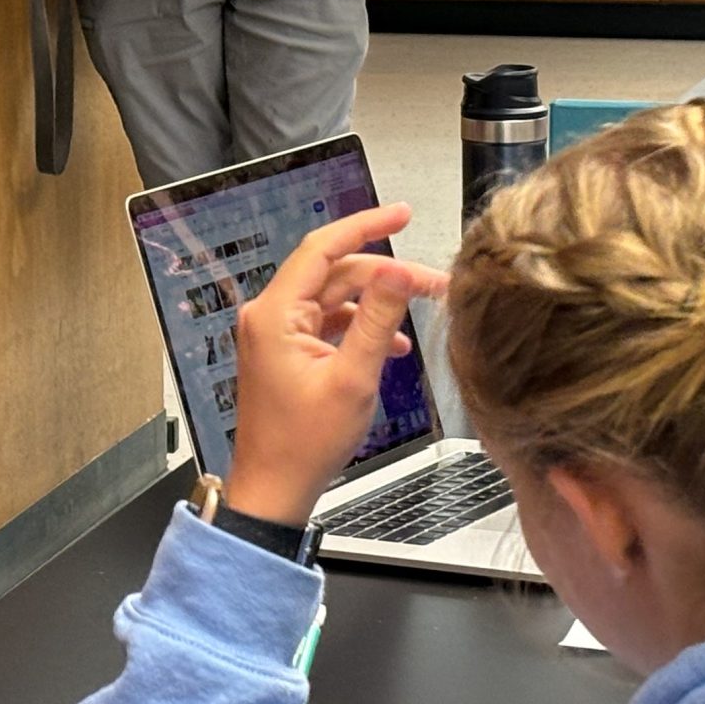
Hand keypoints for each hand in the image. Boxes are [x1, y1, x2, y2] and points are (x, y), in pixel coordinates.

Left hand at [221, 204, 450, 527]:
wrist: (275, 490)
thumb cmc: (302, 446)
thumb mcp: (353, 379)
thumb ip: (378, 320)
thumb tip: (399, 272)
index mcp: (275, 314)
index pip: (323, 248)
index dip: (366, 225)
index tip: (401, 214)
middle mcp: (270, 316)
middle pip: (336, 273)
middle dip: (386, 273)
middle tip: (434, 280)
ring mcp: (277, 334)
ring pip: (336, 298)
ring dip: (378, 303)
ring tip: (423, 310)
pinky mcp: (287, 352)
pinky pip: (329, 323)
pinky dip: (362, 327)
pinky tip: (393, 345)